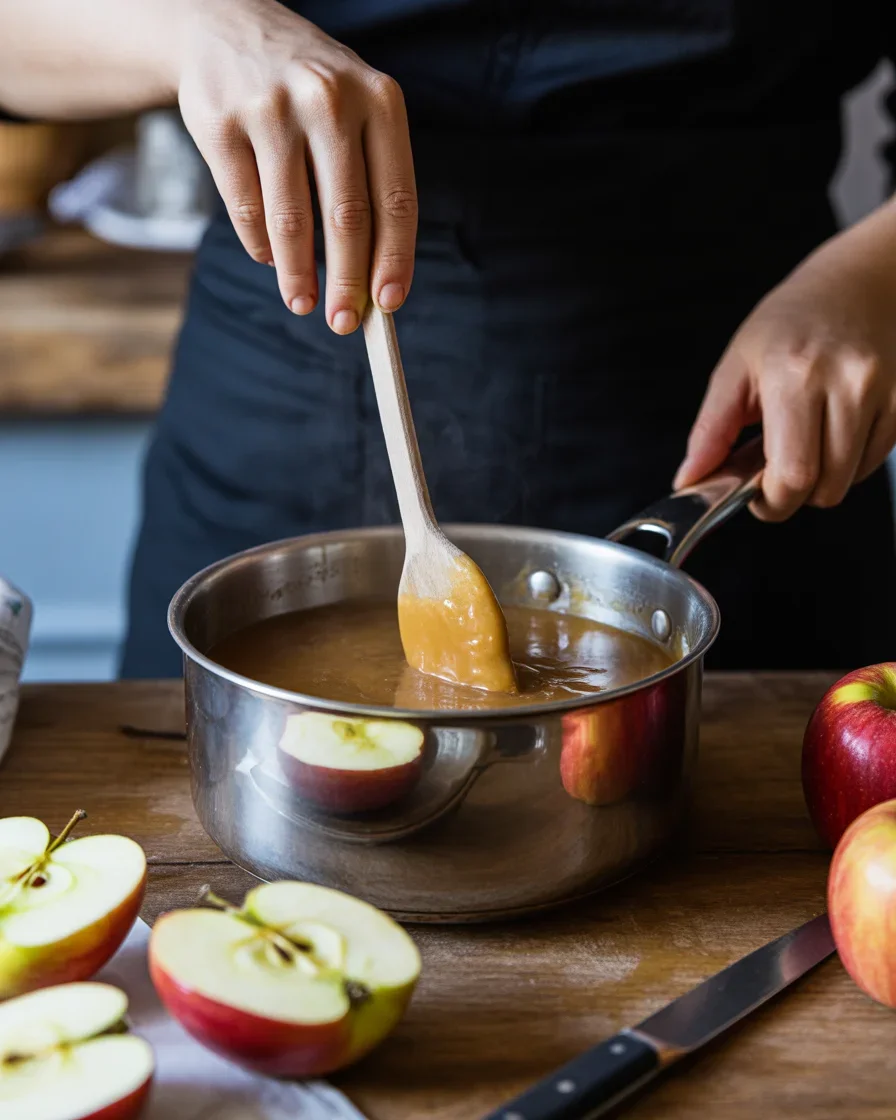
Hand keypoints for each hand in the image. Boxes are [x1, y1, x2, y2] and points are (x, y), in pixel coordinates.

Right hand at [177, 0, 416, 331]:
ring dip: (298, 276)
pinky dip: (261, 246)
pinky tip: (270, 259)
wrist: (225, 25)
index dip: (394, 259)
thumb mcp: (355, 111)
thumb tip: (372, 280)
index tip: (389, 305)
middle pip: (347, 216)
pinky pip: (246, 208)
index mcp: (378, 100)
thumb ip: (369, 184)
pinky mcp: (220, 123)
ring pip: (291, 220)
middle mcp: (327, 99)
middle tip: (345, 324)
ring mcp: (269, 108)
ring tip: (302, 304)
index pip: (396, 198)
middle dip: (347, 281)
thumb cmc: (308, 92)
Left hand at [674, 200, 895, 519]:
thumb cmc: (792, 319)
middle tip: (775, 473)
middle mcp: (846, 383)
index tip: (757, 497)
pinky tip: (834, 428)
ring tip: (805, 441)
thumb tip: (690, 479)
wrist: (859, 281)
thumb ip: (710, 430)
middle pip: (826, 487)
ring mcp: (883, 392)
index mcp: (794, 376)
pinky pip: (876, 459)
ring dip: (823, 477)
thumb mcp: (737, 366)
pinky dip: (851, 459)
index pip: (792, 475)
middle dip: (794, 496)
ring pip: (852, 479)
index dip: (772, 502)